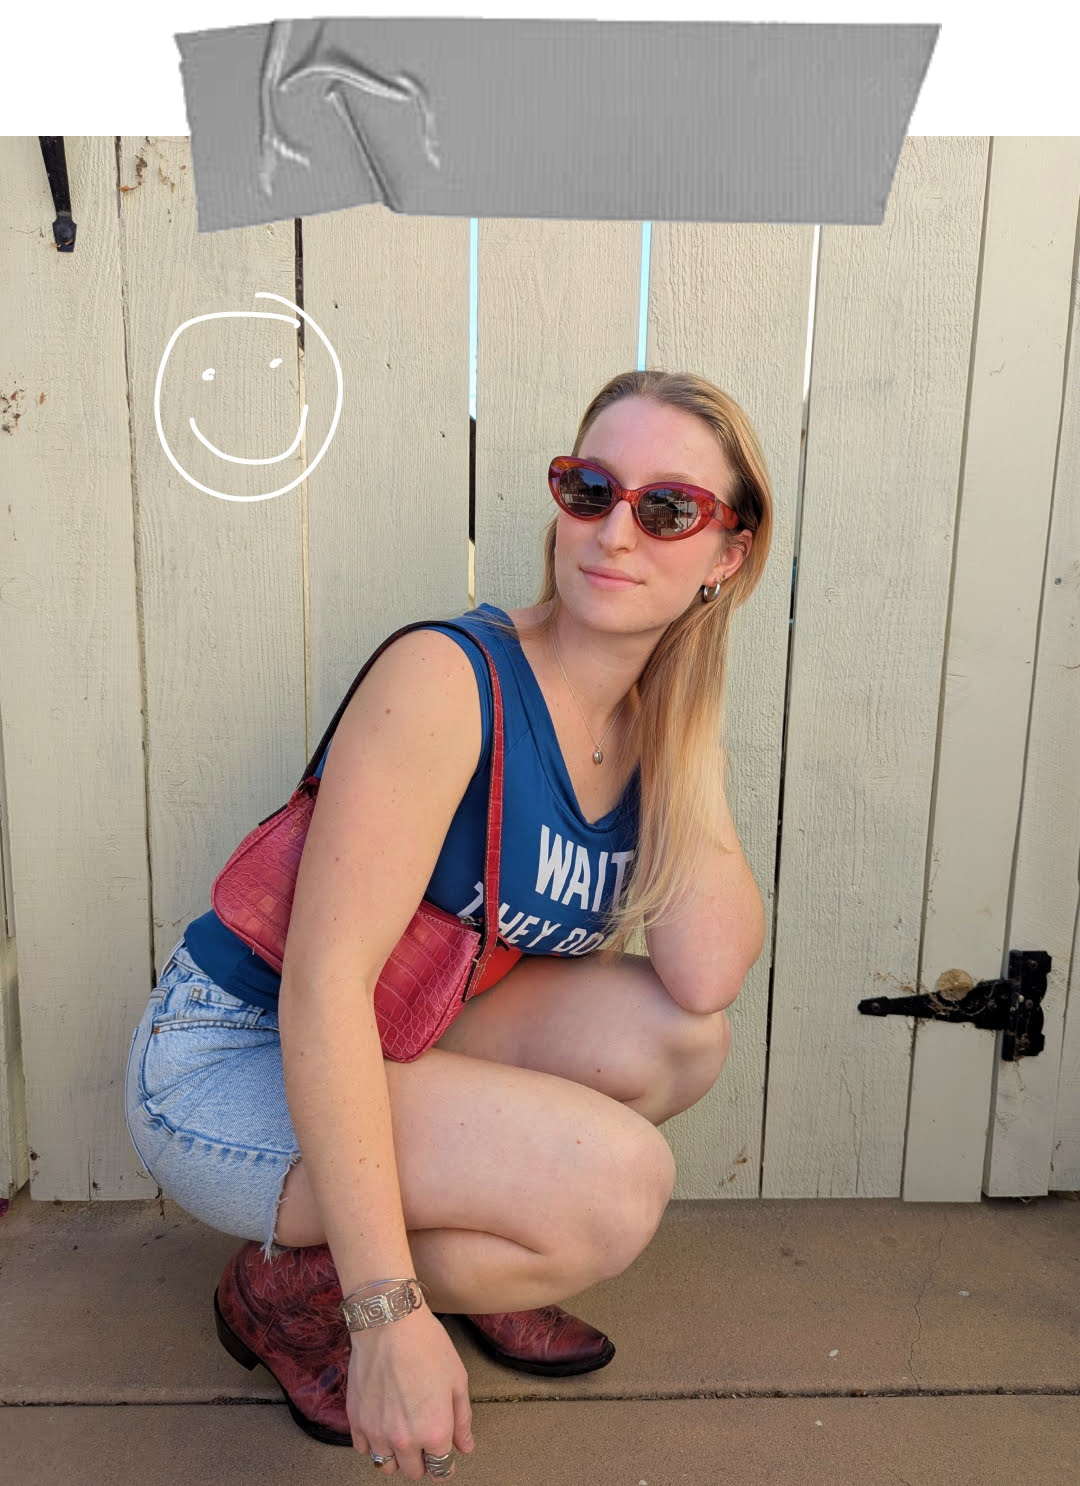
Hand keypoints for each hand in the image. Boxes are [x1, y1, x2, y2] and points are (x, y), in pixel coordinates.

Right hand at [346, 1306, 474, 1479]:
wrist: (390, 1323)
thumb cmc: (427, 1345)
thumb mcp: (457, 1379)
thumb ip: (461, 1419)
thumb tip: (465, 1447)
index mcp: (435, 1432)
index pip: (441, 1469)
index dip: (445, 1462)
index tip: (443, 1455)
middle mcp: (405, 1440)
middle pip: (413, 1472)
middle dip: (422, 1461)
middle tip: (423, 1440)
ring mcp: (377, 1432)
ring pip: (386, 1466)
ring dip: (396, 1457)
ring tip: (401, 1435)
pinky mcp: (356, 1421)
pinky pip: (363, 1449)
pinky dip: (372, 1444)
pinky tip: (381, 1424)